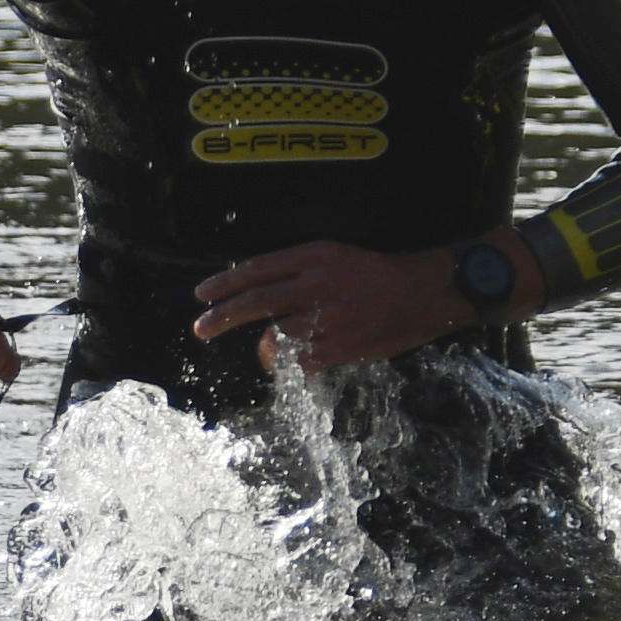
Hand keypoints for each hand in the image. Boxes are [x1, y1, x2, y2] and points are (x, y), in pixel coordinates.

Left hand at [190, 238, 483, 374]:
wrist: (420, 294)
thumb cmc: (375, 274)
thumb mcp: (334, 256)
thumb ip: (297, 270)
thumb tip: (256, 287)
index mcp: (314, 257)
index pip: (257, 270)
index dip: (225, 283)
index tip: (201, 295)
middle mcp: (316, 285)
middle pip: (256, 301)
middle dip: (221, 317)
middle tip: (200, 329)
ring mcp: (327, 318)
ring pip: (274, 336)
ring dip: (263, 348)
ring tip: (265, 353)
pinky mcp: (339, 347)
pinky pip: (298, 361)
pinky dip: (292, 363)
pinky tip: (298, 361)